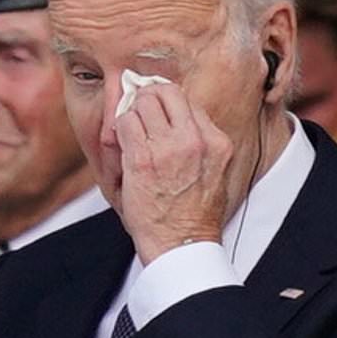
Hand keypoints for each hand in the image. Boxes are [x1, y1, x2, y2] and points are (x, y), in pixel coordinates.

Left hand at [114, 83, 233, 264]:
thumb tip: (179, 117)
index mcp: (216, 141)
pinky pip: (125, 123)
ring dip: (133, 115)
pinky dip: (120, 130)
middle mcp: (195, 139)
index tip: (158, 113)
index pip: (188, 101)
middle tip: (140, 111)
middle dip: (149, 98)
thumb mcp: (214, 171)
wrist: (182, 245)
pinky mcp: (142, 159)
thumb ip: (201, 142)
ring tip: (132, 134)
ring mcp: (168, 148)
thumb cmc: (194, 213)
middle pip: (166, 92)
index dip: (168, 104)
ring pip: (142, 103)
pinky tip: (124, 146)